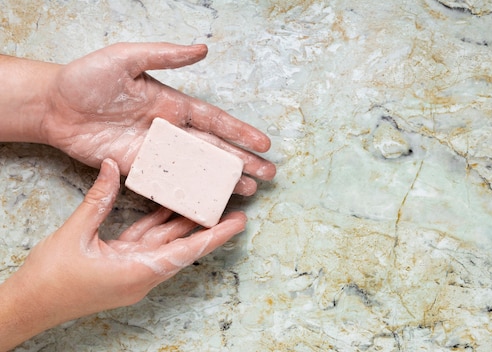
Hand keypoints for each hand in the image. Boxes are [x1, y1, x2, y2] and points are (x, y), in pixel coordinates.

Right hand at [0, 159, 244, 347]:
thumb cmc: (49, 279)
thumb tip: (114, 166)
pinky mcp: (122, 266)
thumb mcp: (75, 234)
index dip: (215, 235)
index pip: (186, 251)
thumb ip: (98, 199)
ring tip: (207, 202)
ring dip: (184, 223)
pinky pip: (146, 242)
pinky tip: (170, 207)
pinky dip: (157, 225)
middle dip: (208, 227)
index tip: (240, 223)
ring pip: (165, 242)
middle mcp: (141, 275)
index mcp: (137, 272)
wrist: (28, 306)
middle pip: (183, 246)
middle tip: (235, 207)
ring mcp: (133, 272)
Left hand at [43, 42, 274, 194]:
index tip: (264, 144)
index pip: (215, 120)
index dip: (240, 132)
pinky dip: (191, 194)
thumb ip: (165, 55)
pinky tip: (210, 201)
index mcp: (172, 104)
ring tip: (250, 191)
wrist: (53, 106)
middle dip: (243, 162)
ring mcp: (155, 152)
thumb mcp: (126, 58)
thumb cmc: (87, 78)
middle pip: (215, 149)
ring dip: (224, 181)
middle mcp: (170, 131)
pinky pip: (170, 184)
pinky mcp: (138, 170)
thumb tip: (203, 49)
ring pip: (198, 170)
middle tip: (269, 175)